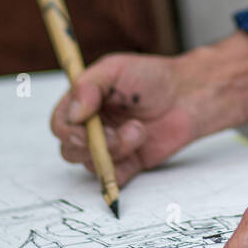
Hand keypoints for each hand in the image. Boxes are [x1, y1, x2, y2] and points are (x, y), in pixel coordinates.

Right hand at [50, 51, 200, 187]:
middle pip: (70, 150)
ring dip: (115, 150)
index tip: (87, 128)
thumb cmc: (151, 77)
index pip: (60, 124)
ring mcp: (109, 147)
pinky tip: (141, 144)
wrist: (187, 94)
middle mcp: (92, 127)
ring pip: (92, 164)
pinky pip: (114, 178)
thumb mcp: (115, 69)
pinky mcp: (128, 163)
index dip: (69, 131)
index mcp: (83, 104)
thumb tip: (73, 114)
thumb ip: (89, 86)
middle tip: (115, 135)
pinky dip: (123, 169)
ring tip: (139, 130)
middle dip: (92, 145)